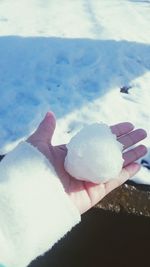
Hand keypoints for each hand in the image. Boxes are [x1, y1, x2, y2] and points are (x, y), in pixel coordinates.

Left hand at [27, 112, 146, 213]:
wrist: (31, 195)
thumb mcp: (39, 143)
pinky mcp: (94, 192)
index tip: (127, 125)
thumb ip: (47, 129)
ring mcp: (90, 178)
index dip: (114, 131)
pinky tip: (137, 165)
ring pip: (116, 164)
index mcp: (75, 152)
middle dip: (127, 141)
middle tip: (142, 133)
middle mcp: (85, 164)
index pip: (99, 139)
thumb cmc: (33, 167)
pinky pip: (113, 181)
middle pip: (111, 150)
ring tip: (144, 147)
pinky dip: (126, 174)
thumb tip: (50, 112)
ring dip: (131, 156)